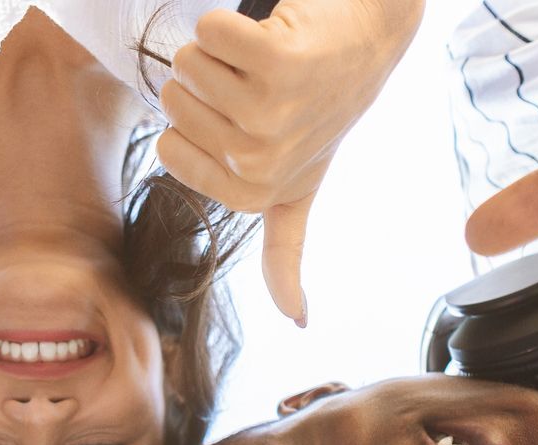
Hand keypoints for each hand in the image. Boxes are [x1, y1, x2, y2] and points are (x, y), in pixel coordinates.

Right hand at [156, 0, 424, 321]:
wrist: (370, 37)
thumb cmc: (325, 108)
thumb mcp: (302, 190)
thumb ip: (284, 253)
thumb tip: (298, 322)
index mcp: (252, 194)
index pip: (168, 146)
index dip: (198, 119)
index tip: (247, 117)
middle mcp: (261, 162)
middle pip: (174, 102)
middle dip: (209, 82)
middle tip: (262, 83)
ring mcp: (271, 115)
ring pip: (188, 63)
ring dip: (222, 49)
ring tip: (268, 59)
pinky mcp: (278, 61)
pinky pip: (210, 31)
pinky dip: (232, 22)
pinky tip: (271, 31)